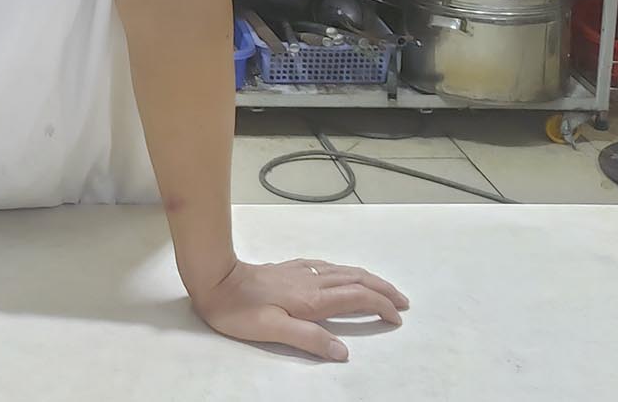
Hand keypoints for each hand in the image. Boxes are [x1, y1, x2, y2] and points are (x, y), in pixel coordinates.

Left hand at [190, 258, 408, 361]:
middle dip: (382, 290)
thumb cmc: (239, 310)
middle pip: (356, 280)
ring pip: (342, 271)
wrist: (214, 279)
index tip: (396, 318)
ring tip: (382, 288)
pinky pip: (324, 266)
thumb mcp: (273, 330)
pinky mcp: (287, 268)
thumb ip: (309, 339)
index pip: (356, 298)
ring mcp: (299, 273)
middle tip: (403, 301)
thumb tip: (344, 351)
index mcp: (312, 299)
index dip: (380, 306)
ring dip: (367, 279)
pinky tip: (339, 273)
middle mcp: (311, 282)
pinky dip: (343, 271)